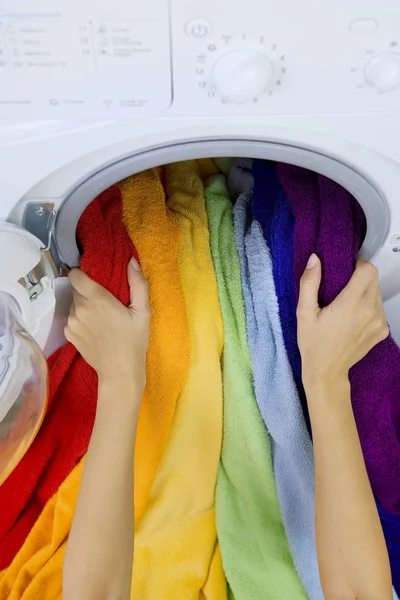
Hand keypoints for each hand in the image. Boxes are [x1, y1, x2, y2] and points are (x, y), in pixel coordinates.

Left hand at [65, 257, 149, 388]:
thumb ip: (138, 284)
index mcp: (97, 299)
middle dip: (87, 290)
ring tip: (100, 316)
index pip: (75, 275)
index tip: (94, 278)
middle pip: (76, 289)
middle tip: (104, 300)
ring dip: (83, 305)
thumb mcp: (143, 312)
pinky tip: (94, 328)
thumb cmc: (134, 341)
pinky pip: (71, 317)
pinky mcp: (68, 334)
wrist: (120, 371)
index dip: (82, 274)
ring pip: (73, 303)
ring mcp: (72, 322)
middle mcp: (80, 309)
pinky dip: (80, 318)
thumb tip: (131, 261)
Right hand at [297, 254, 388, 385]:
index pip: (368, 270)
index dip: (358, 265)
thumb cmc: (313, 343)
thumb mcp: (304, 312)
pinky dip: (369, 307)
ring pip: (377, 293)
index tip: (346, 270)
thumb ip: (309, 283)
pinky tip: (353, 318)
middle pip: (374, 279)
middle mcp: (370, 312)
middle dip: (360, 277)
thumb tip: (315, 259)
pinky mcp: (382, 331)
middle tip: (343, 287)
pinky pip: (380, 309)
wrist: (326, 371)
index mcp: (351, 304)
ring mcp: (379, 322)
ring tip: (347, 304)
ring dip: (365, 292)